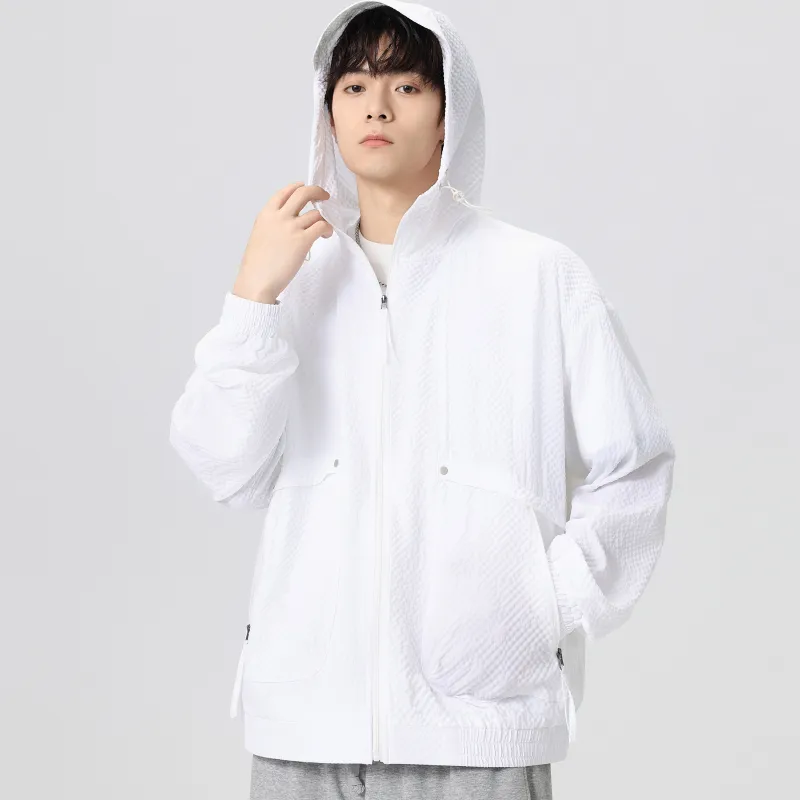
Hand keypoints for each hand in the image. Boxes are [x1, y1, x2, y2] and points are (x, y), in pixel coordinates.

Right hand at [232, 182, 332, 303]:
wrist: (257, 280)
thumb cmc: (257, 264)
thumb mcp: (260, 235)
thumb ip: (272, 224)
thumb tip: (288, 223)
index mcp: (266, 214)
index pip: (284, 192)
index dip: (298, 187)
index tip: (305, 188)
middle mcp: (279, 217)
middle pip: (303, 194)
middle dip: (317, 191)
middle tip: (324, 196)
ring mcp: (292, 228)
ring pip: (316, 213)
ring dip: (324, 219)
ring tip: (324, 229)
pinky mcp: (303, 240)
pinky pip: (322, 226)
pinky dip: (327, 229)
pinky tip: (325, 235)